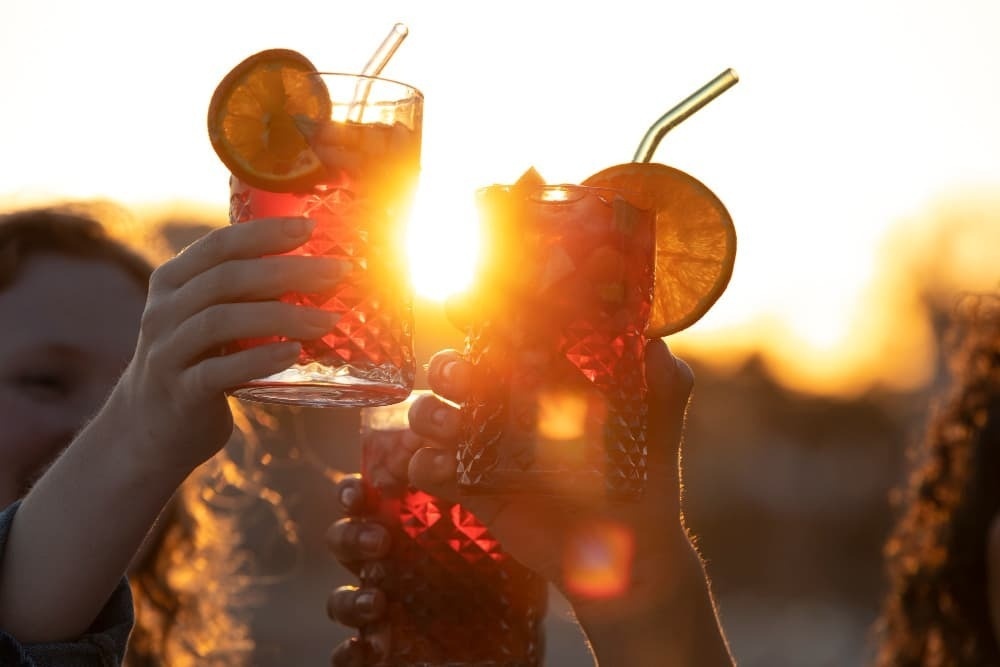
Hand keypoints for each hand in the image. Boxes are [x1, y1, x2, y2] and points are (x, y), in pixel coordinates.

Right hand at [107, 217, 350, 476]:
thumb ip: (242, 292)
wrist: (150, 428)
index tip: (310, 227)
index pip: (219, 245)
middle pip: (228, 279)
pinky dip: (259, 359)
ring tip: (328, 319)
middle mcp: (163, 311)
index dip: (264, 233)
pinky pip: (220, 371)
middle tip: (337, 272)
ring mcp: (167, 351)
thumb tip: (318, 269)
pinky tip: (294, 353)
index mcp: (172, 282)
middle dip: (287, 270)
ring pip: (222, 321)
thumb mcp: (208, 317)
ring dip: (282, 315)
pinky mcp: (180, 392)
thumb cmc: (198, 362)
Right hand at [328, 339, 732, 664]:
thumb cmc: (642, 481)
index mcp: (545, 380)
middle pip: (456, 370)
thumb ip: (663, 387)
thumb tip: (657, 344)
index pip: (505, 336)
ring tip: (453, 428)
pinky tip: (440, 468)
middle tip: (463, 379)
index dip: (479, 316)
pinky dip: (424, 465)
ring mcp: (485, 447)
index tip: (464, 305)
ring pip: (431, 414)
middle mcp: (508, 405)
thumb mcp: (656, 429)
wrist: (628, 554)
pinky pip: (430, 470)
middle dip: (447, 367)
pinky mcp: (471, 488)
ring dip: (429, 414)